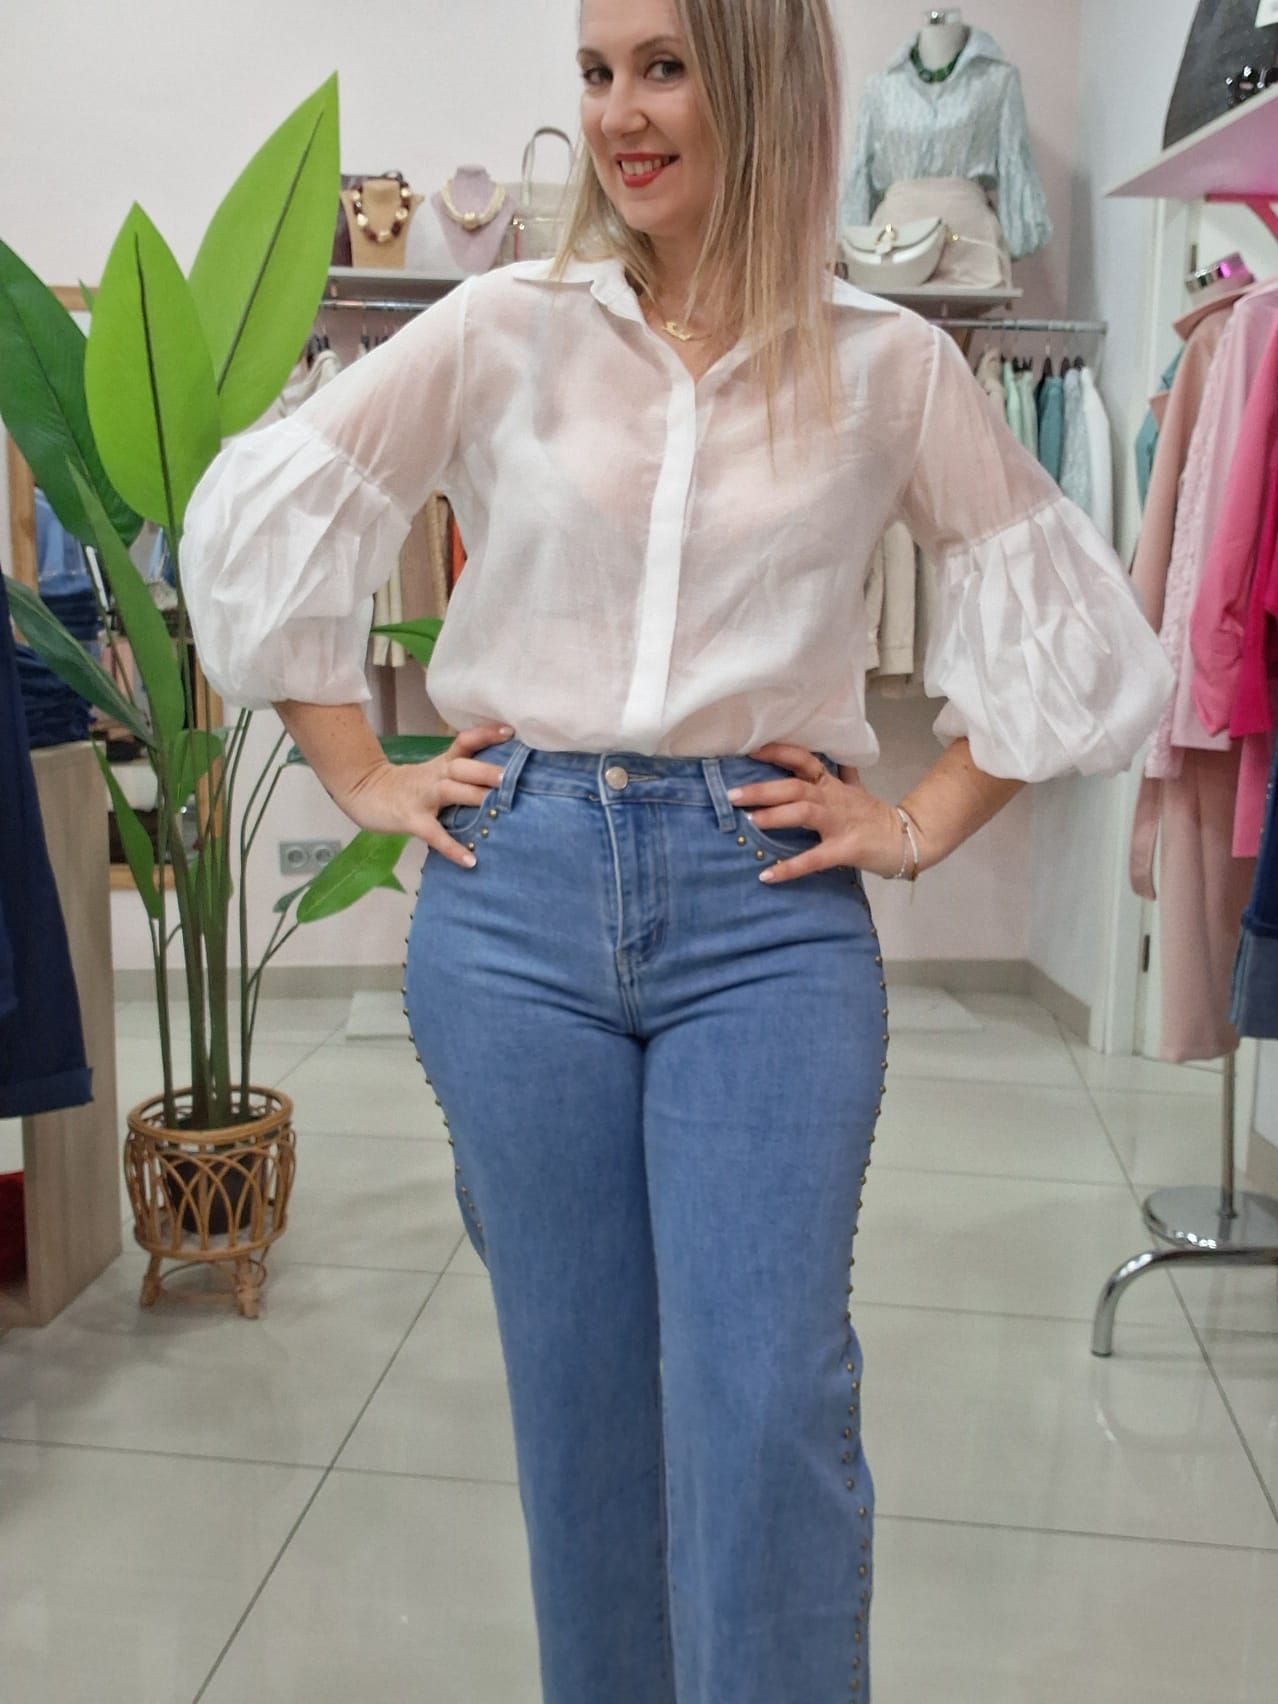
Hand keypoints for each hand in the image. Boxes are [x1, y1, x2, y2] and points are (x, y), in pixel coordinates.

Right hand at [339, 723, 512, 868]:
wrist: (365, 793)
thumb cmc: (410, 786)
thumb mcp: (436, 771)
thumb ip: (462, 773)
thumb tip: (502, 780)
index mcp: (443, 763)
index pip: (465, 742)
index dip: (486, 735)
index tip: (510, 732)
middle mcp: (436, 776)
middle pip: (462, 767)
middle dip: (486, 770)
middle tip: (510, 775)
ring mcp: (423, 797)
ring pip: (451, 791)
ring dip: (473, 796)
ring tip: (498, 807)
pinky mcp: (412, 820)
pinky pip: (435, 835)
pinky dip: (452, 848)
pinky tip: (470, 861)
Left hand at [728, 741, 910, 883]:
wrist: (909, 839)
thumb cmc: (876, 817)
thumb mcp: (858, 790)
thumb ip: (843, 774)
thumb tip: (837, 757)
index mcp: (832, 785)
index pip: (804, 760)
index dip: (778, 752)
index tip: (751, 751)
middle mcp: (833, 799)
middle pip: (795, 786)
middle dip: (762, 789)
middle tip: (732, 795)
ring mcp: (839, 823)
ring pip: (803, 812)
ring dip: (774, 816)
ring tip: (749, 822)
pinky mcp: (845, 849)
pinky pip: (814, 858)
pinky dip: (790, 867)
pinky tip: (767, 874)